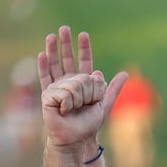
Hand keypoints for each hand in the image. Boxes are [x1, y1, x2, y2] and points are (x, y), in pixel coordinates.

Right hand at [38, 26, 126, 148]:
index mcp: (82, 83)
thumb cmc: (88, 124)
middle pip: (67, 59)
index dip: (84, 49)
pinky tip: (42, 54)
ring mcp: (57, 87)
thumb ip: (113, 89)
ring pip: (57, 67)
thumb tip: (125, 73)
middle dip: (66, 44)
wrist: (75, 137)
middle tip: (64, 28)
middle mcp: (68, 82)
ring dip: (54, 50)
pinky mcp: (47, 94)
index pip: (84, 62)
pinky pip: (48, 79)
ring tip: (51, 36)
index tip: (83, 34)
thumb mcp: (104, 104)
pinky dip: (45, 66)